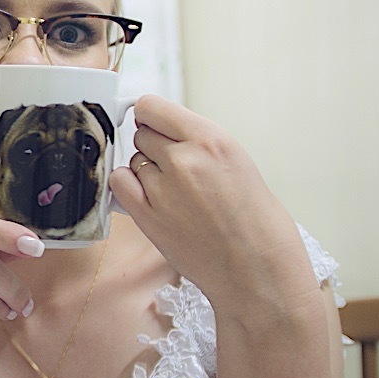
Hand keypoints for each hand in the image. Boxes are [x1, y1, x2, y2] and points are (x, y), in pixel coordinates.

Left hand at [109, 95, 314, 315]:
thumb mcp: (237, 163)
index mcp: (212, 139)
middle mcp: (184, 159)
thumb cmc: (257, 222)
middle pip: (142, 133)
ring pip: (133, 160)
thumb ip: (199, 144)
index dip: (150, 115)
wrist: (258, 271)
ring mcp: (162, 188)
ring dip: (146, 171)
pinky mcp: (147, 216)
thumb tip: (169, 133)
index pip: (153, 106)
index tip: (152, 123)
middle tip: (176, 168)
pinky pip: (119, 184)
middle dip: (154, 147)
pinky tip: (149, 199)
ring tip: (174, 192)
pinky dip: (128, 188)